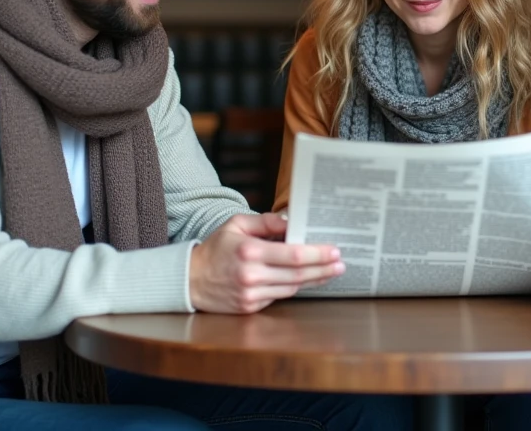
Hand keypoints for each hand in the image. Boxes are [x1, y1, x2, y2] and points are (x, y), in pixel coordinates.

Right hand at [189, 213, 343, 313]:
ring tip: (331, 272)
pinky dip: (296, 287)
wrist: (189, 280)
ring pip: (292, 288)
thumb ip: (265, 222)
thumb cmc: (216, 248)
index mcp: (250, 251)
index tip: (334, 250)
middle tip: (341, 264)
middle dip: (324, 269)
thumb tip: (291, 223)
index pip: (294, 254)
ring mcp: (251, 294)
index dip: (318, 254)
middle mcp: (252, 275)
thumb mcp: (236, 225)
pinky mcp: (250, 307)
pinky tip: (308, 280)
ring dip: (315, 280)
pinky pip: (280, 296)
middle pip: (298, 274)